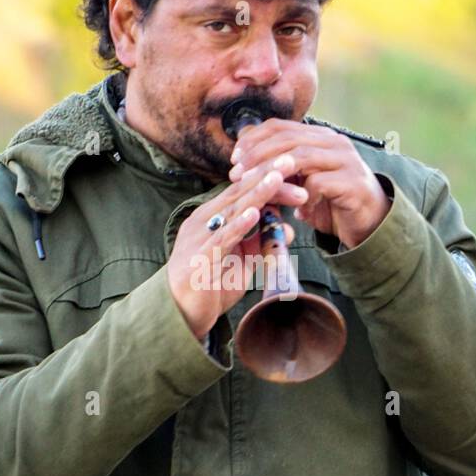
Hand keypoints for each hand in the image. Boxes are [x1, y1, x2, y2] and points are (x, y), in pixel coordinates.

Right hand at [166, 155, 305, 340]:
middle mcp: (205, 221)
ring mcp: (201, 237)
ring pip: (232, 211)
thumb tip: (286, 226)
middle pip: (240, 193)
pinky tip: (254, 214)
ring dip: (257, 194)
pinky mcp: (201, 258)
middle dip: (267, 177)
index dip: (268, 178)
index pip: (244, 191)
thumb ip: (261, 241)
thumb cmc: (210, 285)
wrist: (181, 314)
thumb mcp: (242, 260)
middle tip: (291, 161)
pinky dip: (238, 225)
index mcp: (214, 217)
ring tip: (277, 178)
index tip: (294, 167)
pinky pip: (222, 239)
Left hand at [228, 119, 390, 248]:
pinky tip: (297, 210)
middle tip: (237, 173)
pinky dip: (302, 196)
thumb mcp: (300, 182)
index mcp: (319, 137)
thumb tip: (243, 158)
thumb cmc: (329, 203)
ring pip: (300, 156)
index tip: (234, 158)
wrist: (369, 223)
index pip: (280, 127)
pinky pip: (319, 183)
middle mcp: (333, 142)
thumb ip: (280, 170)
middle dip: (257, 155)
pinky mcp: (353, 182)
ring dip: (273, 172)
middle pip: (287, 138)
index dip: (253, 139)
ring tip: (255, 187)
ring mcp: (345, 160)